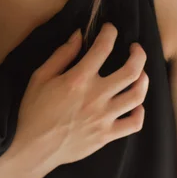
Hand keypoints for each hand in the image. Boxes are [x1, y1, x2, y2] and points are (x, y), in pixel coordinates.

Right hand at [12, 23, 147, 169]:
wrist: (32, 147)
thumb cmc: (33, 110)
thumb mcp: (40, 77)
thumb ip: (62, 55)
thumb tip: (79, 35)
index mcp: (78, 79)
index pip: (103, 48)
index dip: (110, 33)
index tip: (110, 29)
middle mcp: (96, 97)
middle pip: (132, 70)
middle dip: (138, 54)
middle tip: (135, 49)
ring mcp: (104, 118)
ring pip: (137, 96)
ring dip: (143, 80)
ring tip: (140, 74)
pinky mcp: (106, 135)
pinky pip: (134, 124)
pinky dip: (139, 112)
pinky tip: (135, 105)